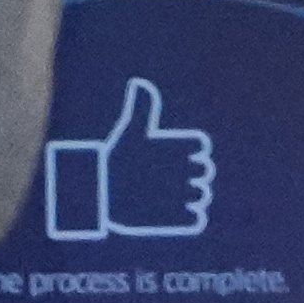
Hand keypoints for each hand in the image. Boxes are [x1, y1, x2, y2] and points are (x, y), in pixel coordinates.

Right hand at [40, 79, 217, 243]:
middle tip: (176, 177)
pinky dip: (190, 214)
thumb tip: (141, 85)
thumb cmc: (114, 160)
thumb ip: (142, 109)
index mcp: (174, 147)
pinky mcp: (174, 217)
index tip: (180, 155)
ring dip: (192, 194)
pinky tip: (177, 211)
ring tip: (176, 194)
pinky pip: (195, 216)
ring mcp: (179, 194)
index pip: (200, 148)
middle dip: (194, 173)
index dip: (192, 152)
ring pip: (200, 194)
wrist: (100, 195)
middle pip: (204, 170)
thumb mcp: (128, 131)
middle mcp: (181, 169)